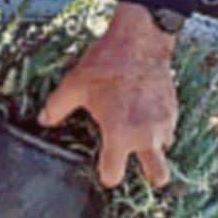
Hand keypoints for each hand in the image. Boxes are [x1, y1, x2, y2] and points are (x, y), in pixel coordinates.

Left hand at [39, 1, 177, 188]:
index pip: (114, 176)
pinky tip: (145, 112)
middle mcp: (145, 136)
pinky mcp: (174, 110)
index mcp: (119, 135)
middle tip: (136, 165)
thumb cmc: (107, 63)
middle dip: (149, 177)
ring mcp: (164, 123)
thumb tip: (44, 120)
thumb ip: (57, 107)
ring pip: (164, 150)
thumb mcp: (75, 85)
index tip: (104, 168)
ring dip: (153, 147)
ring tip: (138, 132)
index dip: (106, 174)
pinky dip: (159, 127)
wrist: (140, 39)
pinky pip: (169, 129)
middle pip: (159, 177)